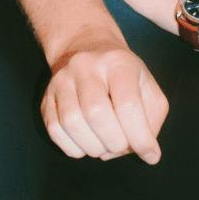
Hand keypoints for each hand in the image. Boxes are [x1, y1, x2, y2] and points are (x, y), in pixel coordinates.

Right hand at [42, 25, 168, 164]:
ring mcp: (61, 79)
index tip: (149, 153)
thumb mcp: (148, 87)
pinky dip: (73, 148)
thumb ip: (152, 120)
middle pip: (96, 113)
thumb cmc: (123, 74)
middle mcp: (85, 66)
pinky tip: (86, 144)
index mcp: (117, 62)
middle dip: (114, 143)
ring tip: (105, 146)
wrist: (85, 46)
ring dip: (93, 147)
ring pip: (72, 122)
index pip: (127, 104)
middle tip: (122, 146)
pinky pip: (54, 130)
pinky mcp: (46, 95)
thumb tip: (146, 153)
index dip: (140, 137)